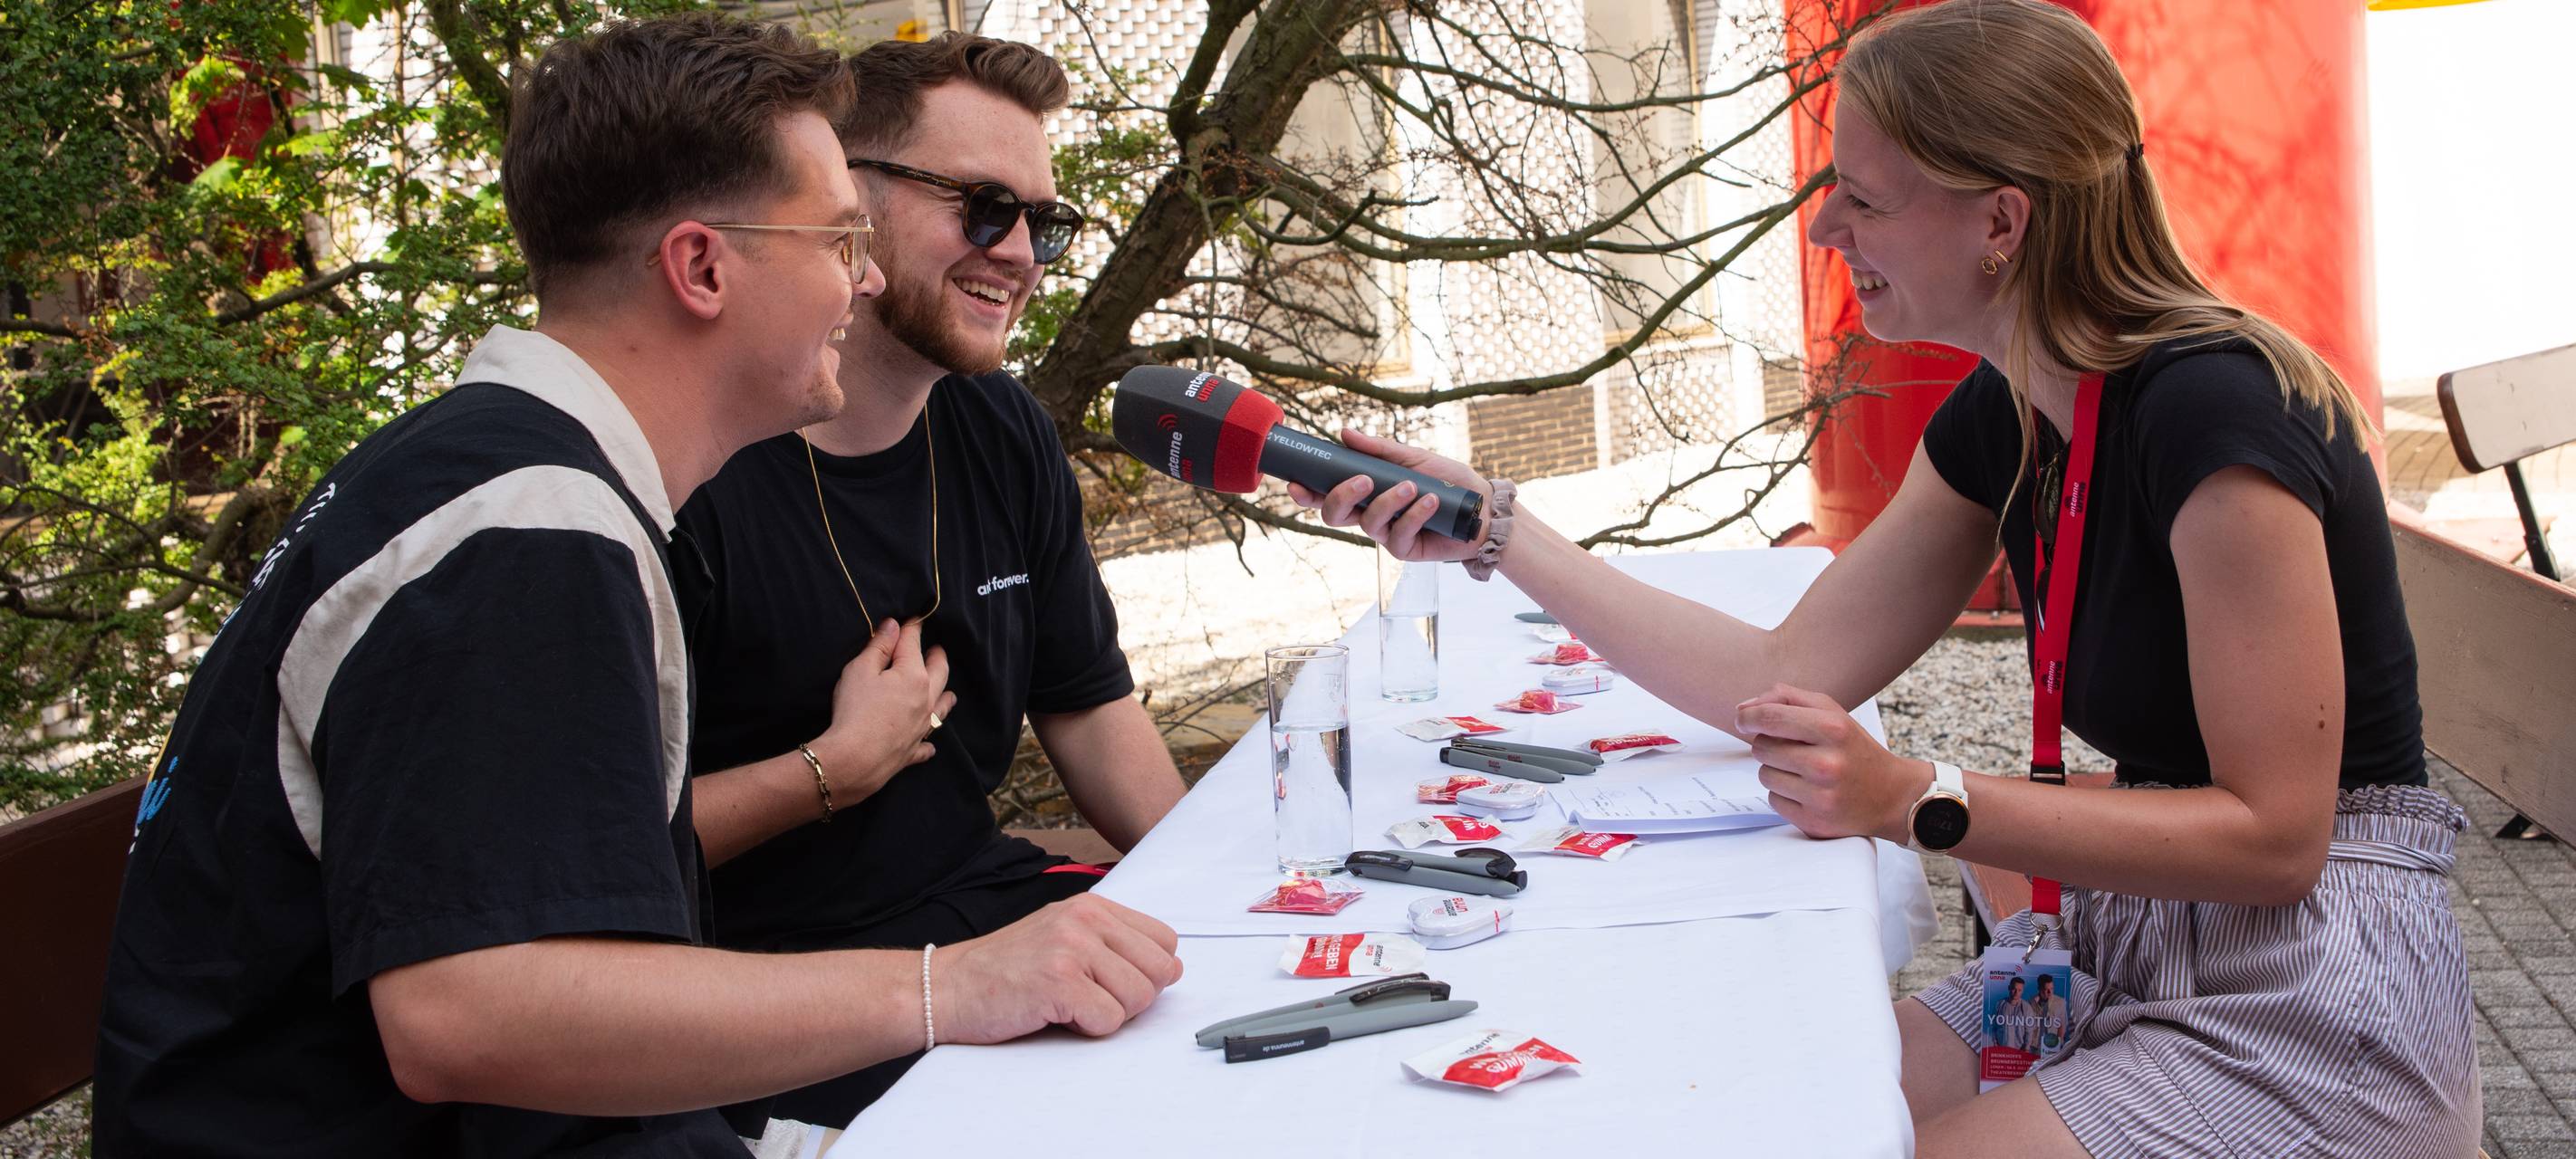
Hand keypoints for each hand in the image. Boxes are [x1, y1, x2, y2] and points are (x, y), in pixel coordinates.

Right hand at [811, 619, 954, 805]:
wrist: (855, 759)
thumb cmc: (855, 710)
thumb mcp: (860, 670)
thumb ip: (878, 646)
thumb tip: (893, 625)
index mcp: (913, 675)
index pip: (913, 644)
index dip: (912, 628)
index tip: (913, 619)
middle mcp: (926, 699)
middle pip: (939, 672)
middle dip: (938, 657)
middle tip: (938, 649)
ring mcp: (922, 727)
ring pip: (942, 708)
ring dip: (945, 696)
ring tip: (948, 692)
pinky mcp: (913, 751)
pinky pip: (927, 745)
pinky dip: (929, 742)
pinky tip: (930, 744)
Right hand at [930, 894, 1183, 1040]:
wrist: (948, 987)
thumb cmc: (1007, 970)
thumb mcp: (1064, 938)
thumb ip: (1115, 946)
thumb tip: (1172, 968)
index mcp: (1093, 907)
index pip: (1165, 941)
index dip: (1146, 972)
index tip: (1109, 982)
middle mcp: (1086, 919)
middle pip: (1160, 971)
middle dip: (1132, 998)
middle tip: (1089, 998)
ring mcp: (1072, 947)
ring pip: (1139, 998)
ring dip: (1108, 1014)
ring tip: (1067, 1004)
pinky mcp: (1059, 981)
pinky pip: (1109, 1020)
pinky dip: (1087, 1028)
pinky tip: (1055, 1014)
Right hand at [1285, 428, 1492, 562]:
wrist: (1480, 506)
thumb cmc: (1447, 481)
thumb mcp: (1413, 458)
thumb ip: (1380, 449)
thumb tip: (1344, 433)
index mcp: (1366, 493)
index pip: (1327, 495)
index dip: (1306, 492)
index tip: (1295, 482)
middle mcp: (1370, 515)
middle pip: (1334, 515)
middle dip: (1341, 496)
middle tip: (1364, 479)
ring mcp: (1386, 534)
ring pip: (1367, 523)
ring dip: (1387, 501)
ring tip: (1412, 487)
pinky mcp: (1406, 550)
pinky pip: (1398, 534)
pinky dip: (1414, 515)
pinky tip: (1429, 501)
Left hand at [1734, 684, 1932, 842]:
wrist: (1891, 796)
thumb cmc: (1854, 749)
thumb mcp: (1832, 713)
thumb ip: (1788, 699)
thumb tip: (1745, 707)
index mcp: (1832, 729)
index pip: (1770, 717)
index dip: (1748, 716)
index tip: (1743, 719)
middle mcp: (1826, 763)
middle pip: (1761, 747)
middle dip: (1769, 744)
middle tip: (1792, 748)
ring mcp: (1820, 796)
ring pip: (1764, 775)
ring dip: (1776, 770)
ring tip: (1804, 771)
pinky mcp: (1813, 821)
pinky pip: (1773, 800)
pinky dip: (1784, 794)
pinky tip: (1807, 791)